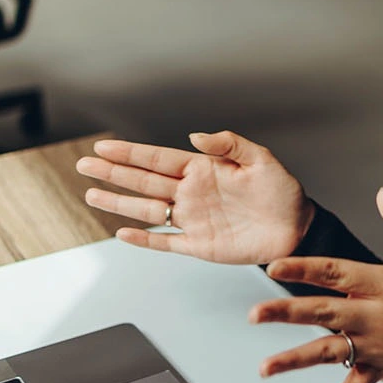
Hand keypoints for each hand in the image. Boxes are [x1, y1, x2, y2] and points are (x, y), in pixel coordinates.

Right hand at [76, 131, 314, 264]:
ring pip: (147, 210)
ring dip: (119, 203)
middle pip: (143, 181)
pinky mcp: (199, 245)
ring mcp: (193, 220)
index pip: (158, 159)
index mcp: (204, 170)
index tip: (103, 147)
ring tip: (91, 194)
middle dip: (113, 173)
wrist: (297, 229)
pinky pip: (166, 242)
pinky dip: (145, 240)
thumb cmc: (283, 194)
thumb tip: (195, 136)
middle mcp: (192, 194)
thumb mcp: (261, 159)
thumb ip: (229, 144)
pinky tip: (123, 233)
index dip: (130, 153)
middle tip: (84, 165)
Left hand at [251, 188, 382, 382]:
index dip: (305, 268)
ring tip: (264, 368)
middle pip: (324, 313)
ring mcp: (376, 347)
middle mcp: (376, 317)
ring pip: (329, 353)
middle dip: (287, 313)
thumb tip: (382, 194)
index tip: (274, 266)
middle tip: (254, 314)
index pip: (338, 273)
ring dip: (294, 360)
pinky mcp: (379, 370)